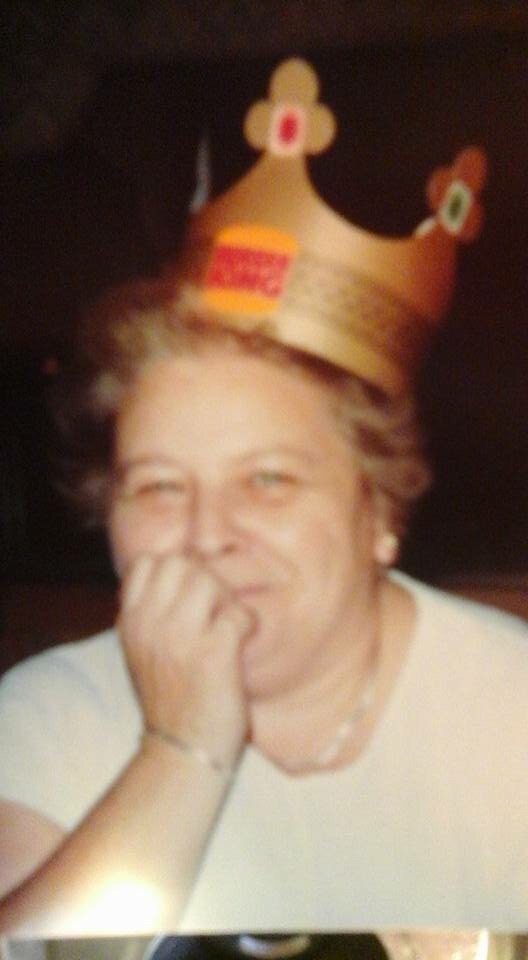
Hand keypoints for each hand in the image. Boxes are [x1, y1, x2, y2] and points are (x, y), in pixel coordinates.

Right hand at [118, 553, 255, 767]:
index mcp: (130, 623)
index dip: (175, 570)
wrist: (180, 753)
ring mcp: (179, 638)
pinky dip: (247, 624)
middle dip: (204, 580)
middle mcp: (149, 625)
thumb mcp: (142, 652)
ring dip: (225, 599)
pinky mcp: (213, 654)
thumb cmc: (170, 700)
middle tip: (214, 611)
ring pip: (208, 580)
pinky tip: (241, 644)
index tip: (189, 597)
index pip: (148, 563)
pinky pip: (238, 614)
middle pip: (180, 564)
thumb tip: (180, 572)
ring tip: (226, 626)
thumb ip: (152, 614)